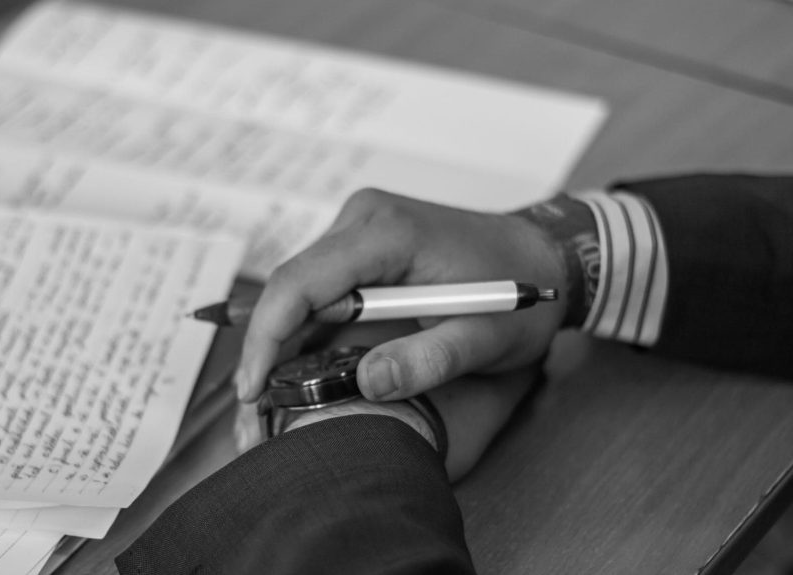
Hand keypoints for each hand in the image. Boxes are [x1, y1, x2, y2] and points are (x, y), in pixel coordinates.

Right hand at [235, 188, 566, 402]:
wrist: (540, 256)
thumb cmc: (520, 294)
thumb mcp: (488, 338)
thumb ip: (433, 360)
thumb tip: (366, 385)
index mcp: (388, 232)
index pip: (302, 281)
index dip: (267, 336)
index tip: (252, 389)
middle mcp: (363, 218)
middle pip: (290, 286)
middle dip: (266, 349)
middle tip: (254, 411)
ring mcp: (359, 228)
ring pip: (298, 289)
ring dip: (282, 342)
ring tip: (268, 400)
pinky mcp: (360, 245)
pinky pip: (318, 289)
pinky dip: (305, 330)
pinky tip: (297, 371)